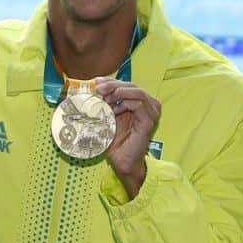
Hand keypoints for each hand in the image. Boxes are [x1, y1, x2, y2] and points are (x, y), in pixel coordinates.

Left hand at [95, 79, 160, 199]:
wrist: (122, 161)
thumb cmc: (115, 141)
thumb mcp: (107, 117)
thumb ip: (104, 103)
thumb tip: (91, 88)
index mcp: (139, 102)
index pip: (126, 84)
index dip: (111, 80)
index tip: (95, 81)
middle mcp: (148, 105)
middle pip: (132, 85)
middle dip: (113, 84)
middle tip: (98, 88)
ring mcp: (151, 112)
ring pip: (137, 91)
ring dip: (118, 92)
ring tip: (104, 98)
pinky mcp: (149, 120)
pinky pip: (139, 103)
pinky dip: (125, 103)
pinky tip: (114, 110)